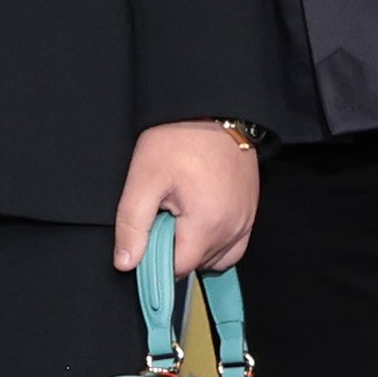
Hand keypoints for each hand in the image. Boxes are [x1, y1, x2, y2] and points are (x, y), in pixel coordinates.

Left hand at [112, 122, 258, 278]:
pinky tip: (198, 220)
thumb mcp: (144, 179)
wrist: (214, 109)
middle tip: (161, 215)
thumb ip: (133, 224)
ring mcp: (246, 221)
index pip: (178, 268)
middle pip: (197, 264)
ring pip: (217, 258)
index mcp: (208, 225)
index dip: (155, 260)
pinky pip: (233, 245)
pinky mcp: (251, 212)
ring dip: (195, 247)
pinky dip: (215, 242)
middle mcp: (233, 229)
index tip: (145, 237)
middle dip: (174, 250)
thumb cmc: (179, 139)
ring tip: (178, 217)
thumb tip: (126, 264)